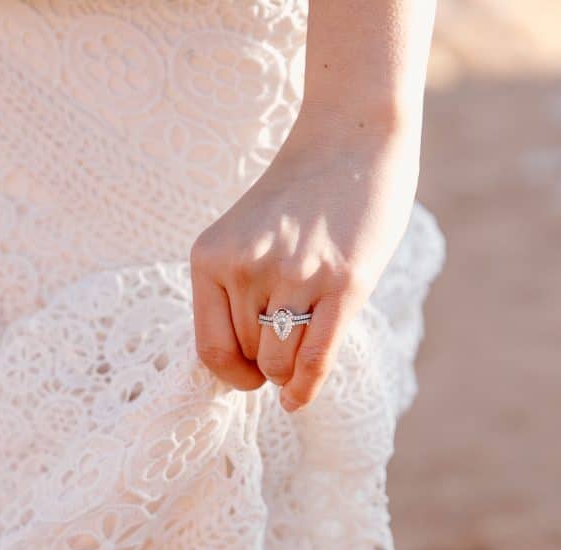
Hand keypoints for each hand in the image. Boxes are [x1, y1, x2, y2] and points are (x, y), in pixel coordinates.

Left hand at [189, 111, 420, 411]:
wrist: (351, 138)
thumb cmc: (298, 194)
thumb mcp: (243, 235)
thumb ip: (234, 290)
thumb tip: (243, 366)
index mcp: (210, 256)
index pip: (209, 348)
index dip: (229, 374)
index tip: (247, 374)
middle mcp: (245, 268)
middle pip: (250, 356)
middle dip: (266, 363)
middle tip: (287, 346)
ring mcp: (294, 275)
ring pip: (280, 363)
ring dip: (289, 371)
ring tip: (302, 350)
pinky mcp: (343, 282)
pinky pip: (316, 359)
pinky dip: (305, 390)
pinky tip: (298, 401)